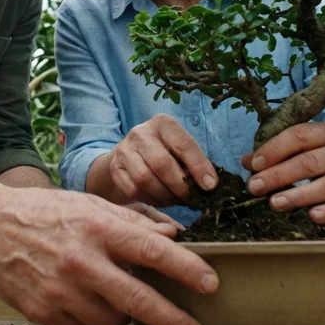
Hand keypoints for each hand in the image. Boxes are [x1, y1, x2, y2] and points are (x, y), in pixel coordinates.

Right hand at [0, 187, 217, 324]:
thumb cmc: (45, 213)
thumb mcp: (90, 204)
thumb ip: (132, 222)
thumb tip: (173, 239)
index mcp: (97, 227)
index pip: (152, 251)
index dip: (186, 269)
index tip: (210, 283)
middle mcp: (80, 260)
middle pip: (139, 299)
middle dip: (173, 320)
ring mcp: (60, 289)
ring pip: (112, 321)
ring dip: (122, 315)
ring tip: (109, 294)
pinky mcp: (42, 311)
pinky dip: (90, 320)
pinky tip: (81, 300)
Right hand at [87, 114, 217, 206]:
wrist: (129, 156)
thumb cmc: (164, 153)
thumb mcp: (179, 150)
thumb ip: (192, 163)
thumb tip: (209, 186)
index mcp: (163, 123)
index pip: (184, 144)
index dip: (198, 167)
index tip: (210, 186)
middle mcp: (141, 132)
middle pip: (162, 163)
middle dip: (181, 187)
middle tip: (192, 200)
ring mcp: (124, 149)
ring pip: (145, 179)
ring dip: (165, 196)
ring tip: (176, 200)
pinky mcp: (115, 167)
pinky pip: (133, 190)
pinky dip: (150, 199)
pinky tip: (160, 200)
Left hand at [241, 122, 324, 223]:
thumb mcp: (309, 146)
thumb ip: (279, 152)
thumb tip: (246, 162)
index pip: (299, 136)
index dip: (274, 149)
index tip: (253, 164)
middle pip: (309, 162)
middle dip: (279, 175)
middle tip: (254, 187)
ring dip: (298, 195)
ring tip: (274, 203)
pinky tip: (313, 216)